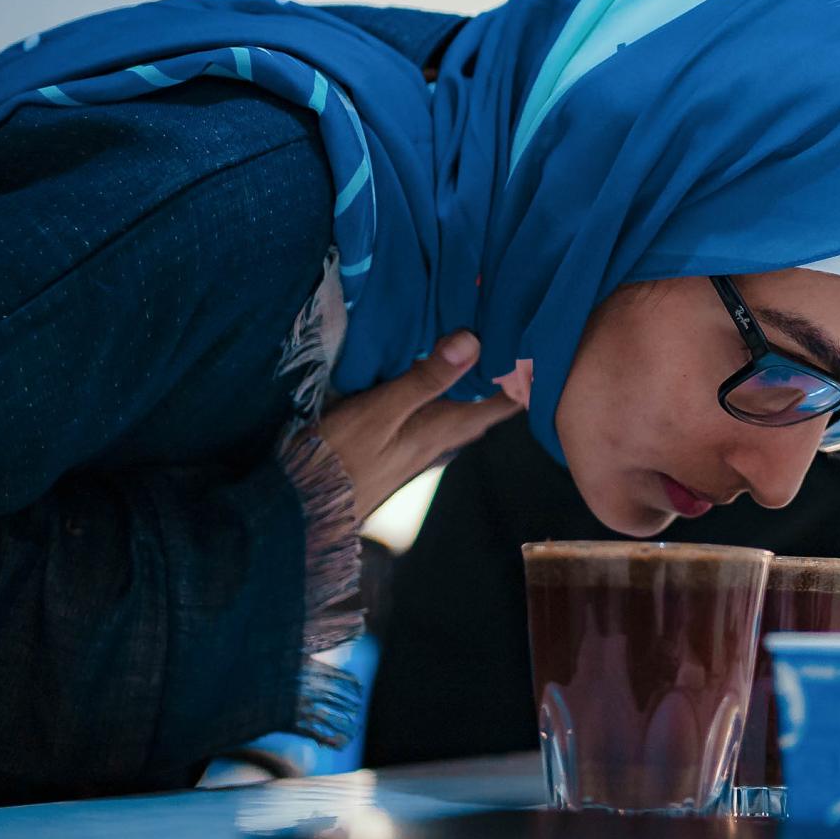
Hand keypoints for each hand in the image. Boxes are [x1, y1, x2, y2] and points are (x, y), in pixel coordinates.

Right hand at [316, 330, 521, 518]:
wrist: (301, 508)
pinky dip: (449, 389)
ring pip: (464, 407)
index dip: (526, 373)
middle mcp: (441, 438)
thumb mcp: (380, 411)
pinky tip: (439, 372)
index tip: (538, 337)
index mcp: (445, 428)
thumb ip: (424, 379)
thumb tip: (474, 341)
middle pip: (489, 403)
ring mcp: (421, 445)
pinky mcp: (401, 445)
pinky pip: (439, 411)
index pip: (504, 400)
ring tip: (484, 343)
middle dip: (506, 372)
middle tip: (513, 330)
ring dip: (477, 379)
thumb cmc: (339, 458)